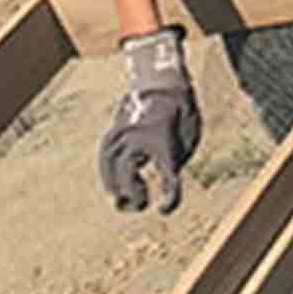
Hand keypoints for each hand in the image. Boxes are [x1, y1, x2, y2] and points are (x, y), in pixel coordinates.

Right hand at [99, 26, 199, 211]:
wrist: (164, 85)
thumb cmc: (181, 116)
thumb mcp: (188, 140)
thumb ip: (173, 166)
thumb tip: (159, 187)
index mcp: (163, 142)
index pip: (168, 178)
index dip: (170, 200)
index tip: (165, 209)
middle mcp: (138, 139)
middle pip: (128, 177)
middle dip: (134, 196)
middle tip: (142, 202)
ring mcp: (121, 135)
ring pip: (111, 170)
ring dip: (118, 187)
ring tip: (126, 198)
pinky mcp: (112, 134)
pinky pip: (104, 161)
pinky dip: (108, 175)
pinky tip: (114, 186)